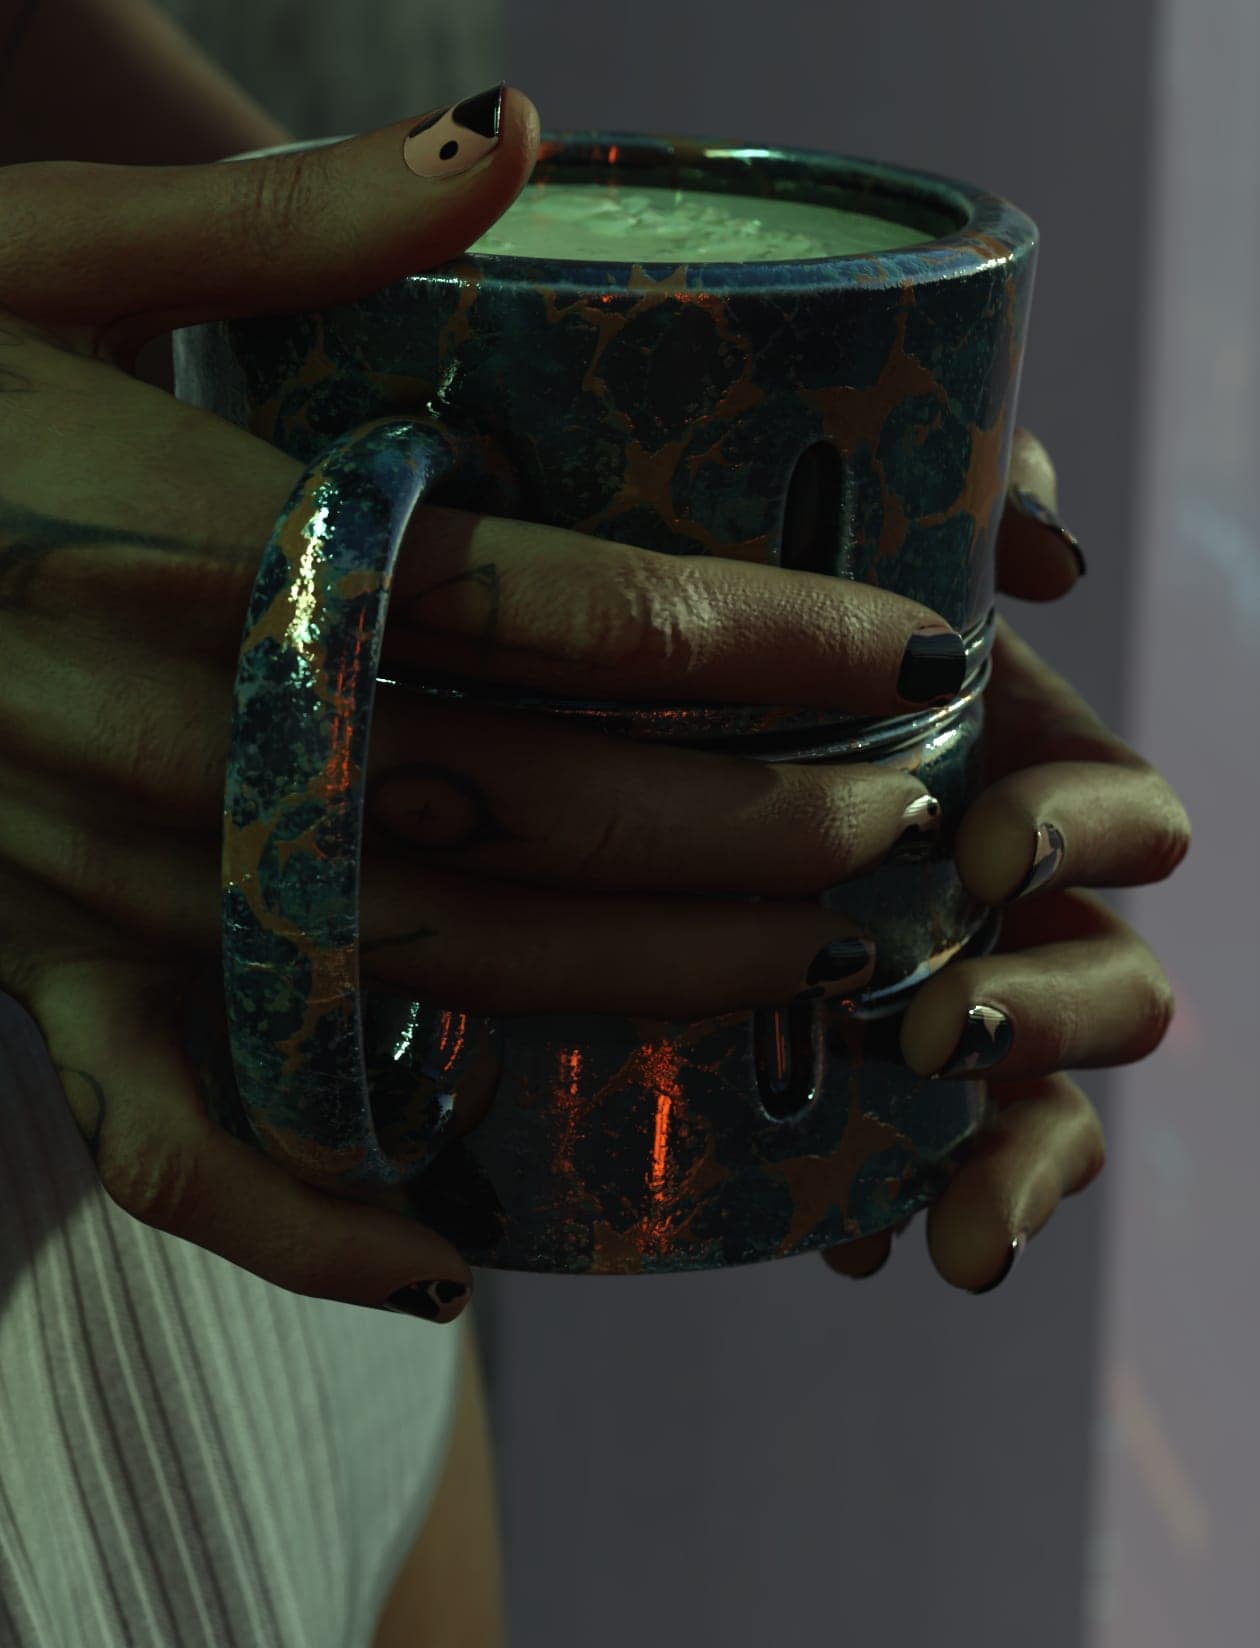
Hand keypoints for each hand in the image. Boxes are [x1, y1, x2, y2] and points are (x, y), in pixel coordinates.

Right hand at [0, 85, 993, 1322]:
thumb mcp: (31, 236)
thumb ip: (291, 211)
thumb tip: (508, 126)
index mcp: (196, 546)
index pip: (544, 612)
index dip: (751, 640)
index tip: (903, 648)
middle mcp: (173, 742)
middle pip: (533, 816)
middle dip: (756, 831)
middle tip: (909, 819)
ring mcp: (102, 882)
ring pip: (424, 977)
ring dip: (639, 990)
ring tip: (806, 968)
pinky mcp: (30, 967)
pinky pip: (178, 1144)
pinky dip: (311, 1223)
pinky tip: (447, 1268)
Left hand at [820, 430, 1192, 1291]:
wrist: (606, 722)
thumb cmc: (750, 616)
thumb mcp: (853, 534)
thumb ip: (970, 492)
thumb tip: (1052, 554)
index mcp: (1011, 772)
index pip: (1130, 821)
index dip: (1085, 836)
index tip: (978, 844)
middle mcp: (996, 901)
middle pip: (1117, 989)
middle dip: (1057, 1017)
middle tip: (947, 1029)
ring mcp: (938, 999)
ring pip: (1047, 1107)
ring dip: (1022, 1155)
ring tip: (959, 1216)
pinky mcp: (858, 1085)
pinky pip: (926, 1174)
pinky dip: (918, 1210)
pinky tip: (865, 1245)